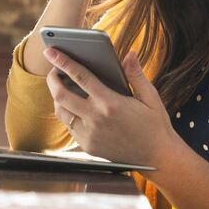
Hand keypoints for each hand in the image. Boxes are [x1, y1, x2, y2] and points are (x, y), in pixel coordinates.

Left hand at [42, 46, 176, 166]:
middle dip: (52, 79)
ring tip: (61, 87)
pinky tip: (73, 106)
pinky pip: (69, 127)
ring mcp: (89, 135)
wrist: (157, 157)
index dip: (63, 62)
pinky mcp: (88, 146)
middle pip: (61, 95)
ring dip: (57, 97)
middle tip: (53, 70)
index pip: (81, 77)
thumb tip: (129, 54)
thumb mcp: (150, 97)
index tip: (51, 51)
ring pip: (61, 112)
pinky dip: (67, 114)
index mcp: (111, 103)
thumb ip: (136, 75)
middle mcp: (96, 119)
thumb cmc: (155, 125)